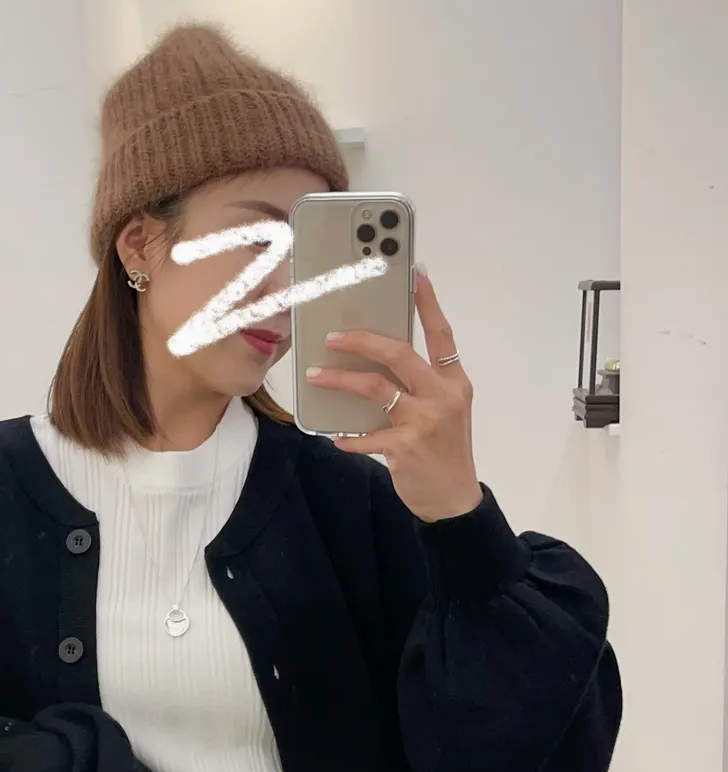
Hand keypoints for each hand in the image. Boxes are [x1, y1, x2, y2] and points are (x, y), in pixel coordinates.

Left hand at [304, 266, 483, 523]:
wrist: (454, 497)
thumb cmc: (444, 449)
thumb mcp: (444, 410)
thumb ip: (420, 385)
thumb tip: (377, 360)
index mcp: (453, 381)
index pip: (441, 334)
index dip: (428, 303)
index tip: (414, 275)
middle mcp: (443, 396)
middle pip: (399, 354)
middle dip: (362, 340)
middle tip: (332, 336)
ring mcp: (425, 421)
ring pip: (375, 388)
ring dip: (341, 380)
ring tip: (316, 375)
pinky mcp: (406, 447)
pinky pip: (366, 435)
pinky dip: (347, 436)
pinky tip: (336, 437)